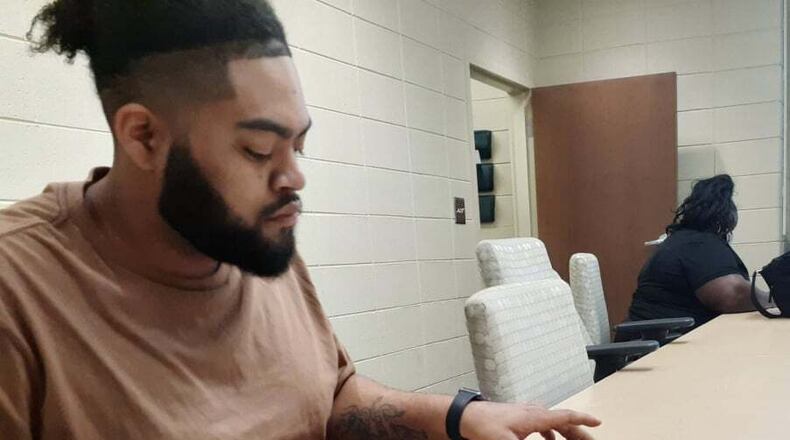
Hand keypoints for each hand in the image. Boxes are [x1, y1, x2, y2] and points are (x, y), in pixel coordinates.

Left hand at [459, 401, 600, 439]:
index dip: (583, 420)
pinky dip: (549, 432)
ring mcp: (523, 413)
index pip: (564, 416)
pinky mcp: (515, 417)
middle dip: (578, 431)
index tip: (598, 422)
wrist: (464, 417)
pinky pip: (539, 423)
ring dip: (564, 432)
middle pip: (561, 420)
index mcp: (534, 417)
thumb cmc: (483, 427)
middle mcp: (532, 412)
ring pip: (551, 422)